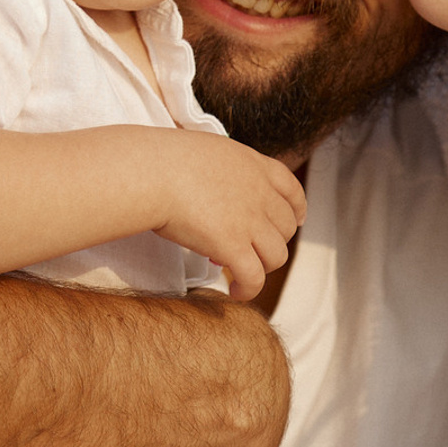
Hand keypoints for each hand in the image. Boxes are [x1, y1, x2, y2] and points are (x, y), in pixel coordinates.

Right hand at [147, 133, 304, 300]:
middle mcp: (259, 193)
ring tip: (241, 274)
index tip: (295, 221)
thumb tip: (214, 189)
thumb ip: (224, 171)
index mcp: (254, 165)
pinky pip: (254, 278)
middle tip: (248, 250)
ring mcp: (250, 220)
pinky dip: (248, 289)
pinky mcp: (234, 246)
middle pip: (286, 228)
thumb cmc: (162, 161)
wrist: (150, 172)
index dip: (297, 209)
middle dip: (271, 242)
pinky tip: (236, 294)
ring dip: (261, 268)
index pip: (291, 189)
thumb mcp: (207, 152)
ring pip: (276, 256)